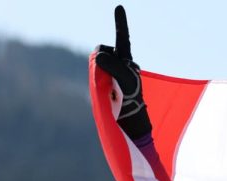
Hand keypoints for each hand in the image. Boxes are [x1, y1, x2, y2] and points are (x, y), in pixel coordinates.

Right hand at [95, 5, 150, 138]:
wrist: (130, 124)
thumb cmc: (133, 102)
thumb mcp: (126, 81)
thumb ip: (113, 66)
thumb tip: (98, 55)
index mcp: (128, 61)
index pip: (123, 38)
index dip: (121, 22)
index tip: (119, 6)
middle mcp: (118, 65)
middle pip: (103, 50)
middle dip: (103, 59)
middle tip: (113, 80)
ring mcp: (109, 74)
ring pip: (96, 61)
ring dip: (99, 71)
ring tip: (112, 88)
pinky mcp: (102, 83)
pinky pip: (94, 71)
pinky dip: (96, 76)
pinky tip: (106, 89)